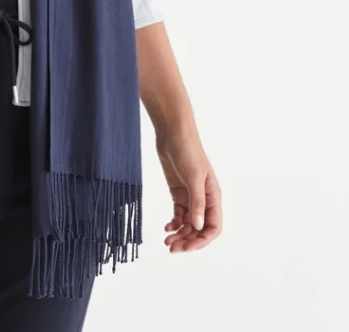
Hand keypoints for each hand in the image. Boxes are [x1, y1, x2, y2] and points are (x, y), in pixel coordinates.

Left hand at [155, 128, 221, 252]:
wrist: (172, 132)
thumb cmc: (188, 150)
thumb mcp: (193, 177)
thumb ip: (196, 202)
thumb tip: (198, 226)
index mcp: (213, 196)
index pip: (213, 226)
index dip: (202, 240)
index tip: (188, 247)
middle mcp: (203, 198)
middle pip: (199, 228)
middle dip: (188, 240)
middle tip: (172, 248)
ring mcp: (190, 195)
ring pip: (188, 223)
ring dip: (179, 234)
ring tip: (166, 241)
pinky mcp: (178, 191)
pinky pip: (179, 213)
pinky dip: (174, 223)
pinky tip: (166, 227)